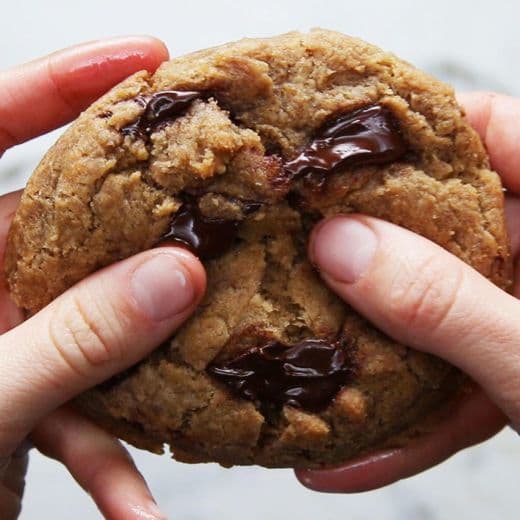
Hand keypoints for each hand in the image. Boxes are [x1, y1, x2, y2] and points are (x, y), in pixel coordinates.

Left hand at [0, 38, 206, 518]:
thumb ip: (74, 339)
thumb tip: (172, 281)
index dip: (59, 84)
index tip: (144, 58)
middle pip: (67, 225)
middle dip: (140, 219)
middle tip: (206, 199)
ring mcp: (6, 341)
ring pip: (94, 321)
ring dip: (143, 365)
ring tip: (201, 368)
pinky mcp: (31, 390)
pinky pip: (85, 409)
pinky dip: (113, 457)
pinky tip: (136, 506)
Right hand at [296, 92, 519, 492]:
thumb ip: (449, 304)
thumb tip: (343, 247)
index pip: (489, 130)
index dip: (409, 133)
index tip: (333, 154)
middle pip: (440, 228)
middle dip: (364, 256)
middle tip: (294, 260)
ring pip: (434, 312)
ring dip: (371, 357)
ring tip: (302, 373)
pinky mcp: (515, 370)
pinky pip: (452, 383)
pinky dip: (406, 424)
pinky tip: (350, 457)